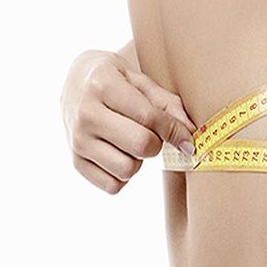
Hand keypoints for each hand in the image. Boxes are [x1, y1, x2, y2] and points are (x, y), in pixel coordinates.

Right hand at [61, 49, 196, 193]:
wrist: (75, 84)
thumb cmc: (115, 80)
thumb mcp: (141, 80)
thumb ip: (168, 104)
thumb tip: (190, 133)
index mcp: (103, 85)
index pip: (149, 117)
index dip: (175, 131)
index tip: (186, 138)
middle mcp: (85, 114)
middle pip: (141, 146)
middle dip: (157, 143)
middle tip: (151, 134)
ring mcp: (77, 140)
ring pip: (127, 169)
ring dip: (139, 160)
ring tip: (131, 142)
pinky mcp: (76, 162)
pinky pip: (113, 186)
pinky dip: (124, 175)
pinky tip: (120, 154)